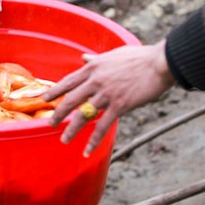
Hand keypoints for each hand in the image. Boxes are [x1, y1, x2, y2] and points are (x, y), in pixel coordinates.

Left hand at [43, 42, 175, 155]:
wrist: (160, 62)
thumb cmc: (140, 57)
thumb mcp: (113, 55)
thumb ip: (96, 59)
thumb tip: (83, 58)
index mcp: (94, 67)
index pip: (68, 81)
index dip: (55, 91)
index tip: (44, 98)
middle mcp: (96, 80)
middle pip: (71, 99)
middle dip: (58, 113)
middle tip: (50, 123)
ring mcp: (106, 93)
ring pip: (83, 115)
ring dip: (72, 129)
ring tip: (64, 140)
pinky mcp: (120, 105)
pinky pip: (102, 126)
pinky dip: (94, 140)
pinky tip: (87, 150)